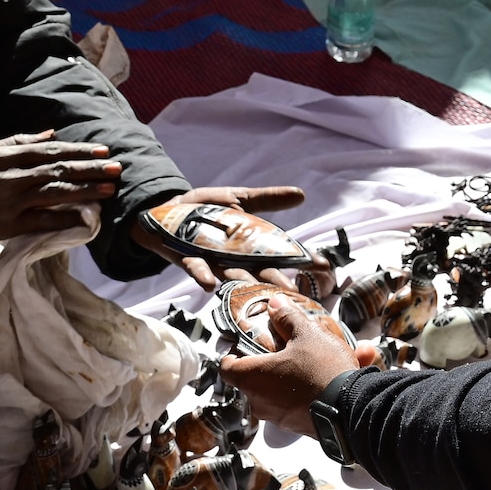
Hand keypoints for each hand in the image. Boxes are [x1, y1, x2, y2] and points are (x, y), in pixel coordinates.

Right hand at [0, 129, 119, 244]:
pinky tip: (85, 218)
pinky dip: (65, 218)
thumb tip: (52, 133)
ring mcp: (12, 201)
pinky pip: (43, 220)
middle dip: (91, 168)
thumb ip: (20, 141)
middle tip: (116, 168)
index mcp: (7, 155)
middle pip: (60, 169)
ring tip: (109, 190)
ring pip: (56, 193)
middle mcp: (12, 175)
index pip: (52, 150)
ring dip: (86, 191)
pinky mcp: (9, 225)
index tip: (103, 151)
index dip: (80, 151)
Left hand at [131, 185, 321, 291]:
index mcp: (250, 244)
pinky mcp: (187, 258)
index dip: (301, 260)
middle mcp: (234, 258)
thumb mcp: (239, 199)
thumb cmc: (205, 209)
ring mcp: (211, 260)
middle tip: (297, 294)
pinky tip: (209, 285)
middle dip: (278, 283)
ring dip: (245, 285)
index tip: (324, 266)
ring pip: (232, 276)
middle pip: (260, 272)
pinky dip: (201, 276)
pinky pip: (195, 269)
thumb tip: (302, 194)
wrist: (165, 209)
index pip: (281, 254)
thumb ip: (267, 199)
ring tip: (261, 294)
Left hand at [220, 296, 375, 435]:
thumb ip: (287, 318)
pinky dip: (311, 389)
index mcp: (253, 378)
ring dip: (295, 375)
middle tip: (286, 348)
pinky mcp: (298, 426)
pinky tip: (337, 373)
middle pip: (254, 379)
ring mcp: (279, 418)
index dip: (233, 354)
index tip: (244, 345)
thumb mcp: (306, 335)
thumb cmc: (322, 372)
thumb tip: (275, 304)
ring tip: (321, 357)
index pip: (227, 368)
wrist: (352, 409)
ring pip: (280, 391)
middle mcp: (260, 402)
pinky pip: (300, 402)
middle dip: (270, 363)